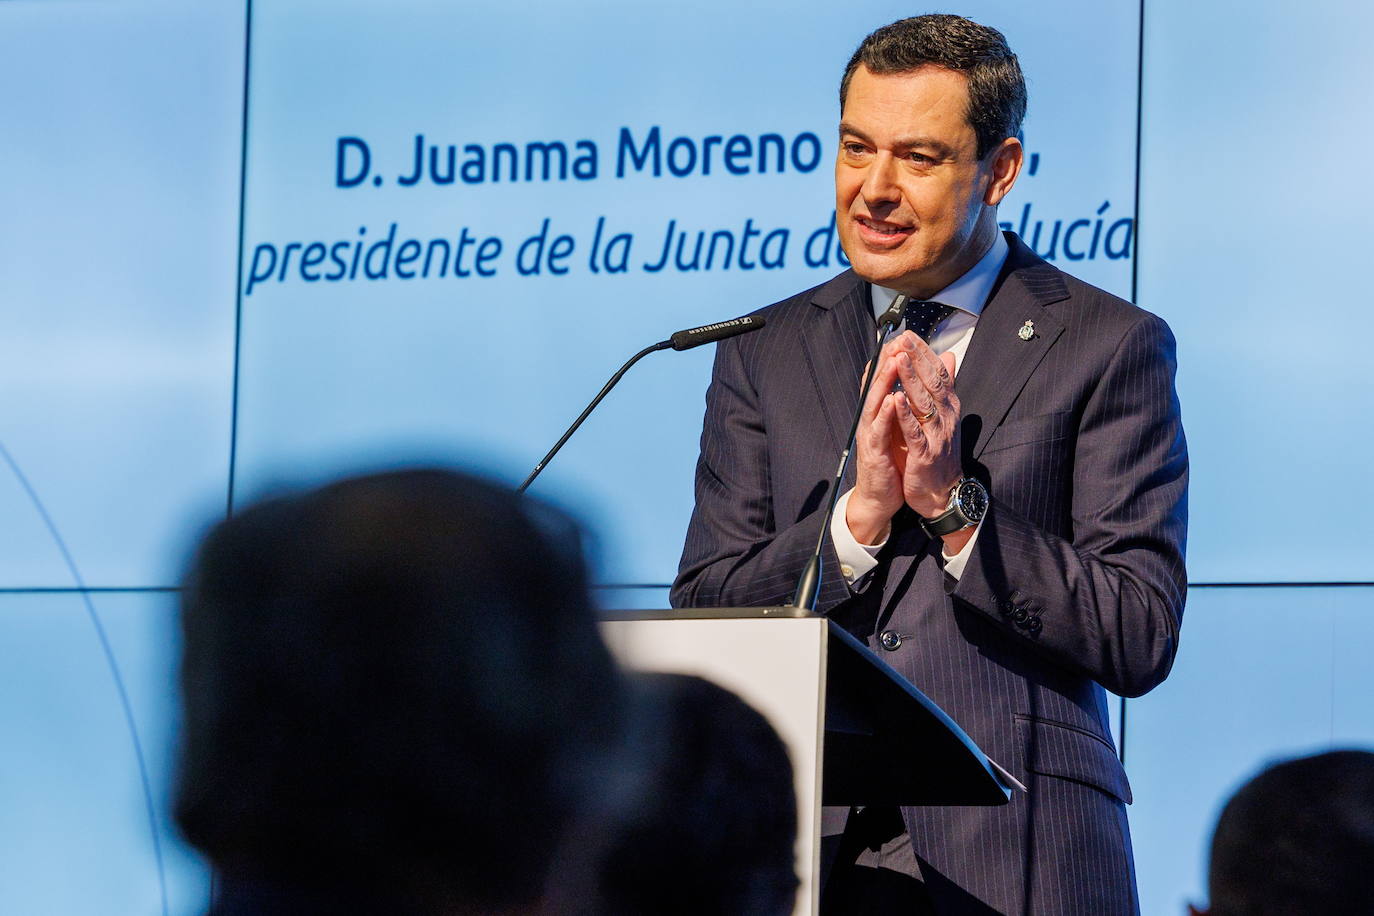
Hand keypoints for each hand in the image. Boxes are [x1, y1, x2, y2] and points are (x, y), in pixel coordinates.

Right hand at [846, 334, 915, 543]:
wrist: (881, 495)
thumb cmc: (891, 459)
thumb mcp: (900, 427)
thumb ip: (906, 401)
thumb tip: (914, 378)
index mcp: (878, 412)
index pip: (882, 379)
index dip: (891, 357)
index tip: (905, 337)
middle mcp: (870, 418)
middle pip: (876, 384)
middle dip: (886, 361)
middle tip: (897, 340)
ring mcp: (870, 434)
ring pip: (874, 402)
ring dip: (883, 382)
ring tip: (893, 362)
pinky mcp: (874, 451)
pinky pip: (879, 430)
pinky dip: (885, 415)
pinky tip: (892, 401)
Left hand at [889, 332, 962, 517]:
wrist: (943, 493)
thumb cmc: (940, 453)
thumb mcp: (945, 416)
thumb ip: (945, 386)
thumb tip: (949, 356)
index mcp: (948, 408)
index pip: (939, 373)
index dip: (925, 353)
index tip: (911, 334)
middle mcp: (946, 418)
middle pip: (933, 383)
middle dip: (917, 359)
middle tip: (904, 338)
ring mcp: (936, 435)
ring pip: (924, 403)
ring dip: (911, 380)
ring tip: (899, 359)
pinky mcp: (924, 454)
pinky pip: (914, 431)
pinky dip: (905, 415)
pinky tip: (896, 399)